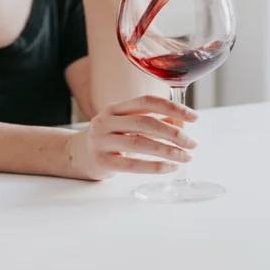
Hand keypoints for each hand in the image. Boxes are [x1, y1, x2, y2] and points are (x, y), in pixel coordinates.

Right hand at [65, 94, 199, 180]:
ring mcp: (101, 141)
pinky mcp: (101, 161)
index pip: (147, 102)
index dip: (173, 107)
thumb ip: (153, 122)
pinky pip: (132, 165)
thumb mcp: (126, 125)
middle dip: (174, 133)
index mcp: (115, 107)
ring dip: (168, 151)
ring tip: (186, 157)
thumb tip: (182, 124)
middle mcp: (106, 121)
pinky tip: (170, 168)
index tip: (194, 117)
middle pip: (145, 123)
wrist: (75, 155)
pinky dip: (154, 166)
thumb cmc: (109, 138)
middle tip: (192, 143)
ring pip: (140, 143)